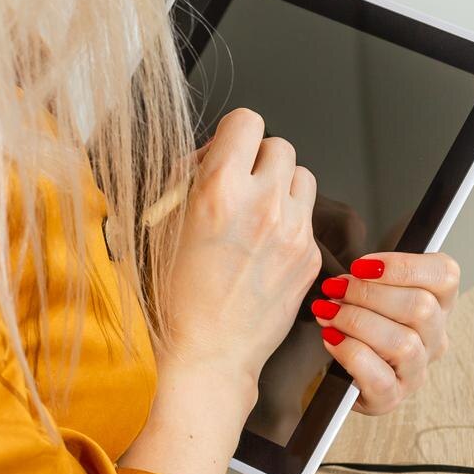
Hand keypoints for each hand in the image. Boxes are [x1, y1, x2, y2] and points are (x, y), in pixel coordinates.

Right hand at [121, 109, 322, 473]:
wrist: (207, 352)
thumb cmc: (174, 296)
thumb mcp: (162, 223)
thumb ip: (188, 179)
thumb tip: (208, 155)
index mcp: (219, 189)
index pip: (247, 121)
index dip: (234, 135)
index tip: (226, 152)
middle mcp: (263, 205)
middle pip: (280, 146)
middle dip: (259, 161)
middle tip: (241, 186)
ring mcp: (293, 232)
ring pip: (303, 178)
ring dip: (282, 187)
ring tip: (258, 214)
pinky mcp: (310, 257)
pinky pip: (307, 218)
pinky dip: (291, 224)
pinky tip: (266, 249)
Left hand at [310, 252, 460, 415]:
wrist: (338, 368)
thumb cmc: (358, 322)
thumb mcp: (372, 289)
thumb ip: (373, 270)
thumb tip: (357, 264)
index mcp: (438, 304)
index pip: (444, 275)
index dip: (403, 266)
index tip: (362, 265)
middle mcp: (435, 338)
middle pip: (421, 307)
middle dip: (369, 293)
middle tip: (336, 288)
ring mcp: (416, 371)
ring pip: (403, 343)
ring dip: (357, 322)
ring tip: (328, 313)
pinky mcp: (392, 398)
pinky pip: (380, 378)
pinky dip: (351, 354)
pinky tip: (332, 339)